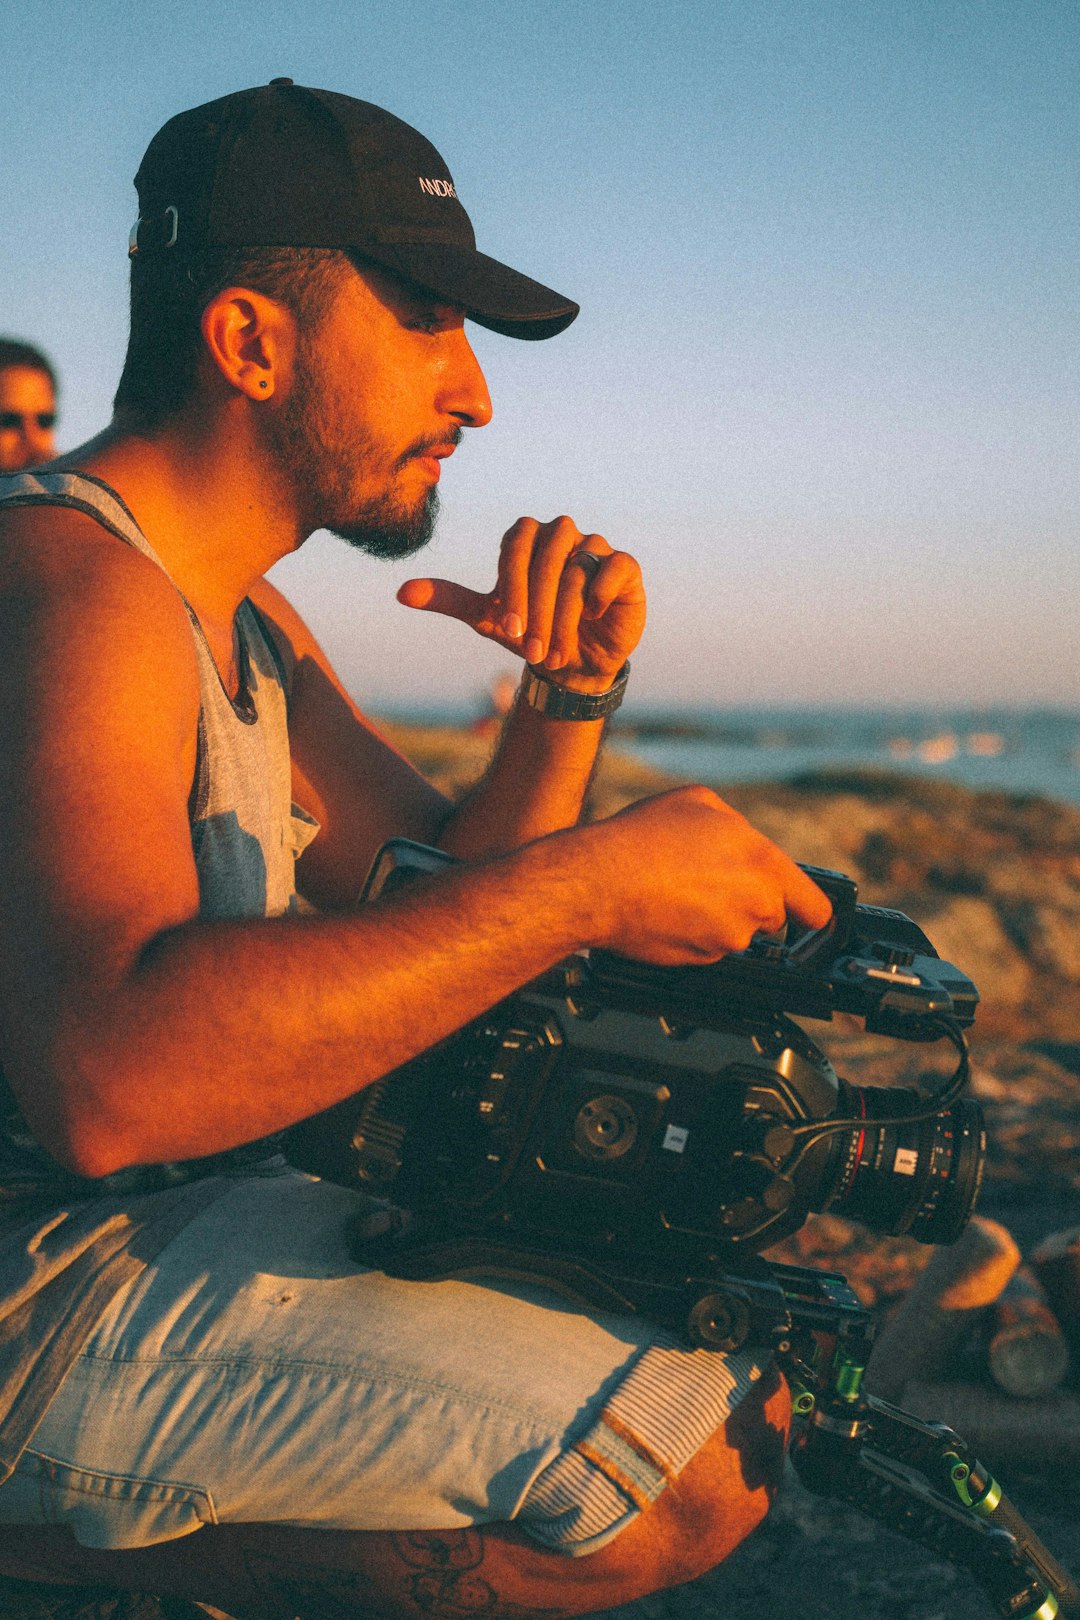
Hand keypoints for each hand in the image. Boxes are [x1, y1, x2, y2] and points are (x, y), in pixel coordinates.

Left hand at [397, 516, 646, 691]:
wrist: (573, 663)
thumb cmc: (529, 632)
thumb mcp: (486, 618)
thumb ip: (448, 599)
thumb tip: (400, 592)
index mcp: (527, 539)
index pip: (516, 545)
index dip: (512, 586)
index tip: (508, 629)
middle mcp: (561, 535)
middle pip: (547, 554)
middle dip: (537, 606)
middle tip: (532, 649)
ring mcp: (595, 549)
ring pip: (578, 567)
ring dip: (564, 614)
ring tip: (556, 653)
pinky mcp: (626, 567)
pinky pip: (616, 565)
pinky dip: (602, 591)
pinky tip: (593, 615)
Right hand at [587, 785, 833, 964]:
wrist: (597, 882)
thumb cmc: (641, 838)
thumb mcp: (698, 802)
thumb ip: (736, 824)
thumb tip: (744, 841)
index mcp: (763, 862)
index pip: (816, 907)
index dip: (814, 915)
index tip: (811, 918)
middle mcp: (755, 905)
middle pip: (773, 919)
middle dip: (752, 906)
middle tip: (713, 885)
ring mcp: (729, 937)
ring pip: (737, 933)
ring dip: (718, 918)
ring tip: (680, 892)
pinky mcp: (701, 958)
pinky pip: (708, 948)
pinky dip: (693, 934)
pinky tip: (667, 910)